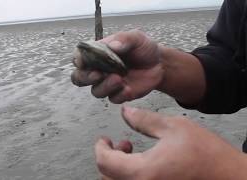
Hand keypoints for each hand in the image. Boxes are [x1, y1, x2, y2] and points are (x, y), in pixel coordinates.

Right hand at [71, 29, 163, 103]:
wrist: (159, 63)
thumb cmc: (143, 48)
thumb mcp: (136, 38)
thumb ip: (124, 39)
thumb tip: (112, 46)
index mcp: (97, 54)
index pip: (79, 58)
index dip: (78, 60)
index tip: (83, 61)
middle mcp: (98, 70)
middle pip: (79, 78)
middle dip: (85, 78)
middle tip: (96, 74)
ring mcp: (107, 84)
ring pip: (96, 91)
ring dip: (104, 86)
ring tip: (118, 78)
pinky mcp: (119, 94)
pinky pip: (113, 99)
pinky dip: (119, 95)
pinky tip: (128, 88)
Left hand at [95, 105, 246, 179]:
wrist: (230, 177)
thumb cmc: (206, 154)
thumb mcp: (174, 127)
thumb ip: (144, 120)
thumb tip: (125, 112)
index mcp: (143, 172)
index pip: (104, 162)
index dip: (101, 147)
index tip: (104, 138)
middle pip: (107, 178)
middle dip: (109, 157)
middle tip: (121, 143)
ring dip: (118, 168)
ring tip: (132, 150)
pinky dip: (129, 176)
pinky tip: (143, 162)